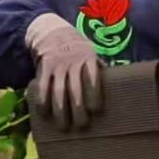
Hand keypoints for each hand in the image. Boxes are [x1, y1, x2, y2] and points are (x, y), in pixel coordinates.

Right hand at [26, 13, 102, 129]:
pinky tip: (44, 113)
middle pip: (75, 88)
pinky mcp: (43, 68)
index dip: (94, 94)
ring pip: (58, 90)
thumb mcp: (90, 52)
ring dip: (60, 110)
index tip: (95, 110)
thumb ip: (99, 68)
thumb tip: (116, 85)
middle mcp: (72, 62)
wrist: (51, 31)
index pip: (92, 77)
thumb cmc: (76, 47)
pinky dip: (42, 100)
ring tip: (64, 127)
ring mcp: (56, 65)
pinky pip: (42, 86)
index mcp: (88, 58)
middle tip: (81, 125)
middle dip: (78, 108)